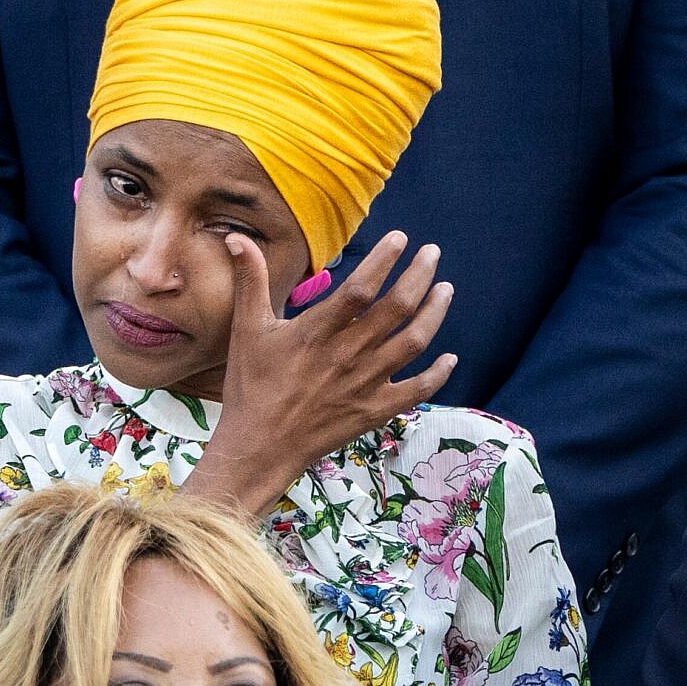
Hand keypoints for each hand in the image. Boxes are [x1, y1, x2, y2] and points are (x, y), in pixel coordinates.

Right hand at [186, 232, 456, 516]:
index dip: (384, 260)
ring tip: (445, 290)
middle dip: (420, 275)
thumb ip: (250, 281)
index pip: (360, 287)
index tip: (401, 238)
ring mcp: (365, 384)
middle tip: (432, 253)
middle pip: (397, 308)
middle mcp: (347, 354)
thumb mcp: (246, 330)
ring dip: (435, 313)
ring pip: (413, 342)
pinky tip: (450, 358)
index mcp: (317, 332)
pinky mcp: (374, 410)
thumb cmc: (251, 387)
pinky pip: (417, 390)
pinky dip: (438, 374)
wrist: (258, 448)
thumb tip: (235, 237)